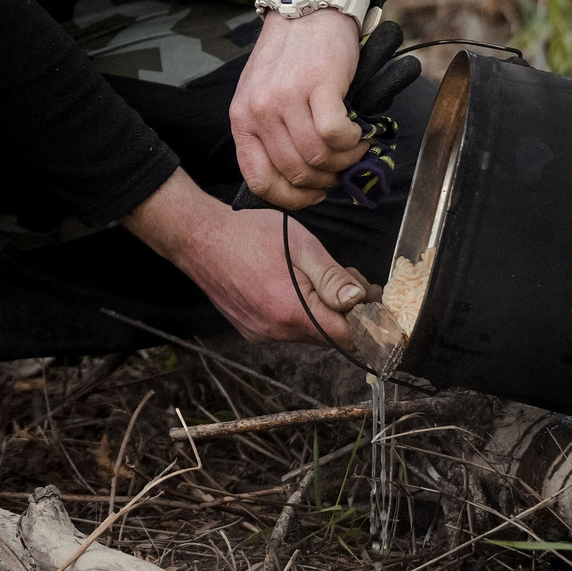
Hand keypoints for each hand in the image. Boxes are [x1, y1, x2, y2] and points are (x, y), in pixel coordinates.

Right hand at [123, 169, 375, 344]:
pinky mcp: (250, 329)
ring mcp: (261, 333)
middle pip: (328, 335)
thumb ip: (332, 277)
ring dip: (322, 310)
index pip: (347, 336)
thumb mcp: (301, 245)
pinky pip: (286, 328)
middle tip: (349, 276)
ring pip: (308, 332)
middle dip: (346, 310)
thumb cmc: (249, 234)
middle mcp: (276, 331)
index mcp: (293, 312)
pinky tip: (293, 284)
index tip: (374, 297)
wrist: (198, 237)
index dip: (366, 318)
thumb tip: (359, 301)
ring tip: (317, 276)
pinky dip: (299, 312)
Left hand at [231, 8, 363, 209]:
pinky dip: (352, 140)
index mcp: (241, 118)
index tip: (314, 195)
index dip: (291, 198)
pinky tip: (357, 131)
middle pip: (295, 171)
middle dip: (325, 180)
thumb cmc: (290, 57)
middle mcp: (259, 110)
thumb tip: (302, 180)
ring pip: (317, 156)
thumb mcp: (263, 96)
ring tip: (354, 147)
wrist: (307, 9)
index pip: (259, 180)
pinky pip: (335, 133)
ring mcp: (285, 97)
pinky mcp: (316, 84)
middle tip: (341, 168)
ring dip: (344, 161)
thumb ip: (272, 134)